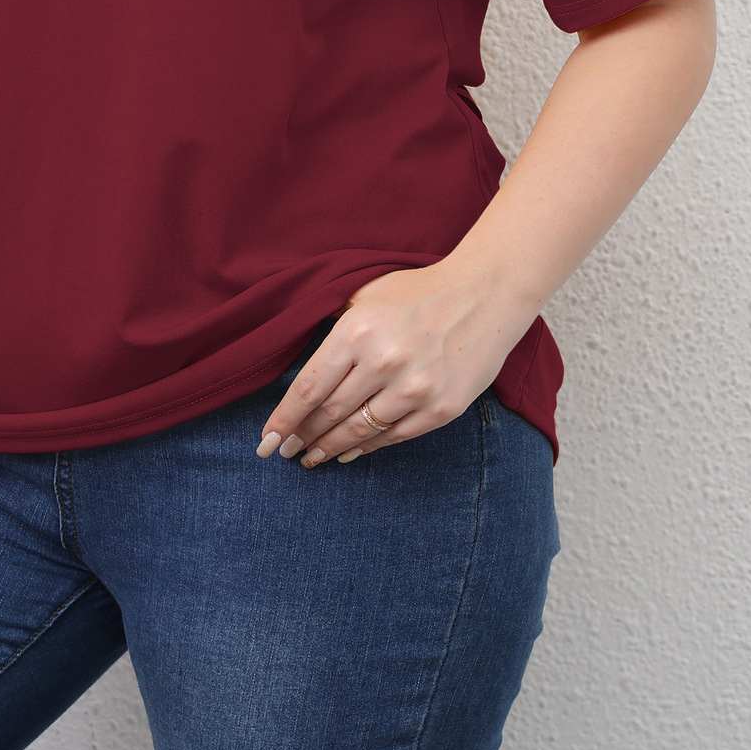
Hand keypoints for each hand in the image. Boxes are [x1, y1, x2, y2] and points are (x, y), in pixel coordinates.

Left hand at [255, 257, 537, 467]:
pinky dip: (368, 448)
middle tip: (285, 451)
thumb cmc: (417, 292)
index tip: (266, 441)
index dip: (283, 419)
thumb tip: (302, 376)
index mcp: (357, 330)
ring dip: (331, 448)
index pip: (308, 388)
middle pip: (329, 414)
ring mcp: (415, 389)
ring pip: (359, 432)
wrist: (484, 295)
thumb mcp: (364, 297)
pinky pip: (394, 437)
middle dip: (302, 436)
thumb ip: (334, 330)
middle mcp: (383, 362)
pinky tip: (351, 452)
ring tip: (313, 457)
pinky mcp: (441, 408)